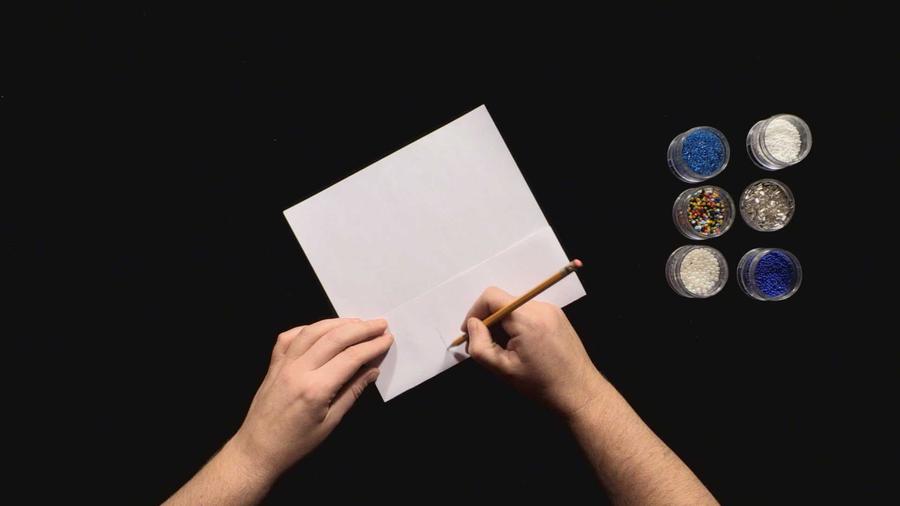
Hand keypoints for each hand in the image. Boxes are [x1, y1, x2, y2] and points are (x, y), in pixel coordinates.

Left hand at [230, 318, 392, 477]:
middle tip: (380, 324)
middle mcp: (299, 370)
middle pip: (334, 338)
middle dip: (361, 329)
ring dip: (337, 322)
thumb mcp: (330, 423)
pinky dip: (309, 328)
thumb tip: (372, 370)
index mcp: (316, 389)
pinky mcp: (273, 363)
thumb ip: (352, 392)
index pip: (351, 357)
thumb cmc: (296, 443)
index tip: (387, 339)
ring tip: (357, 322)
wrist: (258, 449)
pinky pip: (290, 337)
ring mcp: (283, 364)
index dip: (372, 346)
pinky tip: (322, 328)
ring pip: (313, 331)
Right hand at [462, 287, 600, 417]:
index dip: (475, 312)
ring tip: (505, 351)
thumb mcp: (502, 369)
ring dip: (503, 325)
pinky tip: (521, 349)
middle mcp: (541, 307)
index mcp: (527, 318)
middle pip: (503, 302)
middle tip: (486, 347)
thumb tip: (472, 325)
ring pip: (515, 308)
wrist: (580, 393)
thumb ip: (479, 345)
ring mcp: (552, 311)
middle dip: (489, 322)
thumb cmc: (542, 385)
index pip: (491, 297)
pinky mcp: (558, 318)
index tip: (469, 333)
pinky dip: (518, 326)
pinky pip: (529, 314)